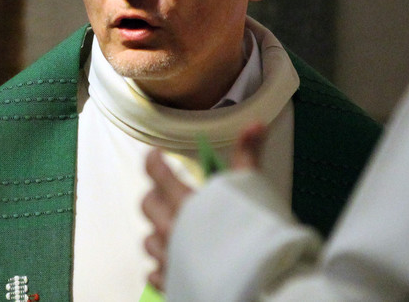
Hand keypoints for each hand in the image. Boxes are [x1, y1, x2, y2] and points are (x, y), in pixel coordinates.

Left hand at [141, 122, 267, 291]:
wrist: (261, 284)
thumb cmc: (257, 236)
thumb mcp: (253, 188)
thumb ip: (247, 155)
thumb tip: (254, 124)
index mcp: (187, 203)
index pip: (156, 173)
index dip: (153, 160)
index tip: (156, 155)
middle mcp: (172, 231)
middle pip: (147, 206)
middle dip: (155, 196)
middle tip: (167, 192)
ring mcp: (169, 260)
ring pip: (148, 240)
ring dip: (159, 232)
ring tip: (175, 229)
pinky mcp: (172, 284)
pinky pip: (154, 273)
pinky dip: (161, 266)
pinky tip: (174, 262)